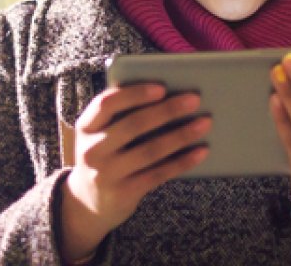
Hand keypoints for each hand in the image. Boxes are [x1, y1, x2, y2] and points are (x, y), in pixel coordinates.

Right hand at [59, 84, 210, 259]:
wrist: (89, 202)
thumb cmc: (106, 154)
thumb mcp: (102, 134)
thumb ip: (123, 115)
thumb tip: (171, 95)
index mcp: (86, 126)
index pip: (107, 104)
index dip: (134, 94)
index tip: (162, 87)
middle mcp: (91, 150)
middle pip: (133, 125)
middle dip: (167, 111)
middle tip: (194, 100)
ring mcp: (105, 175)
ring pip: (150, 151)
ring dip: (181, 135)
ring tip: (204, 123)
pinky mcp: (123, 194)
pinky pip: (158, 174)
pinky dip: (182, 161)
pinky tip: (200, 151)